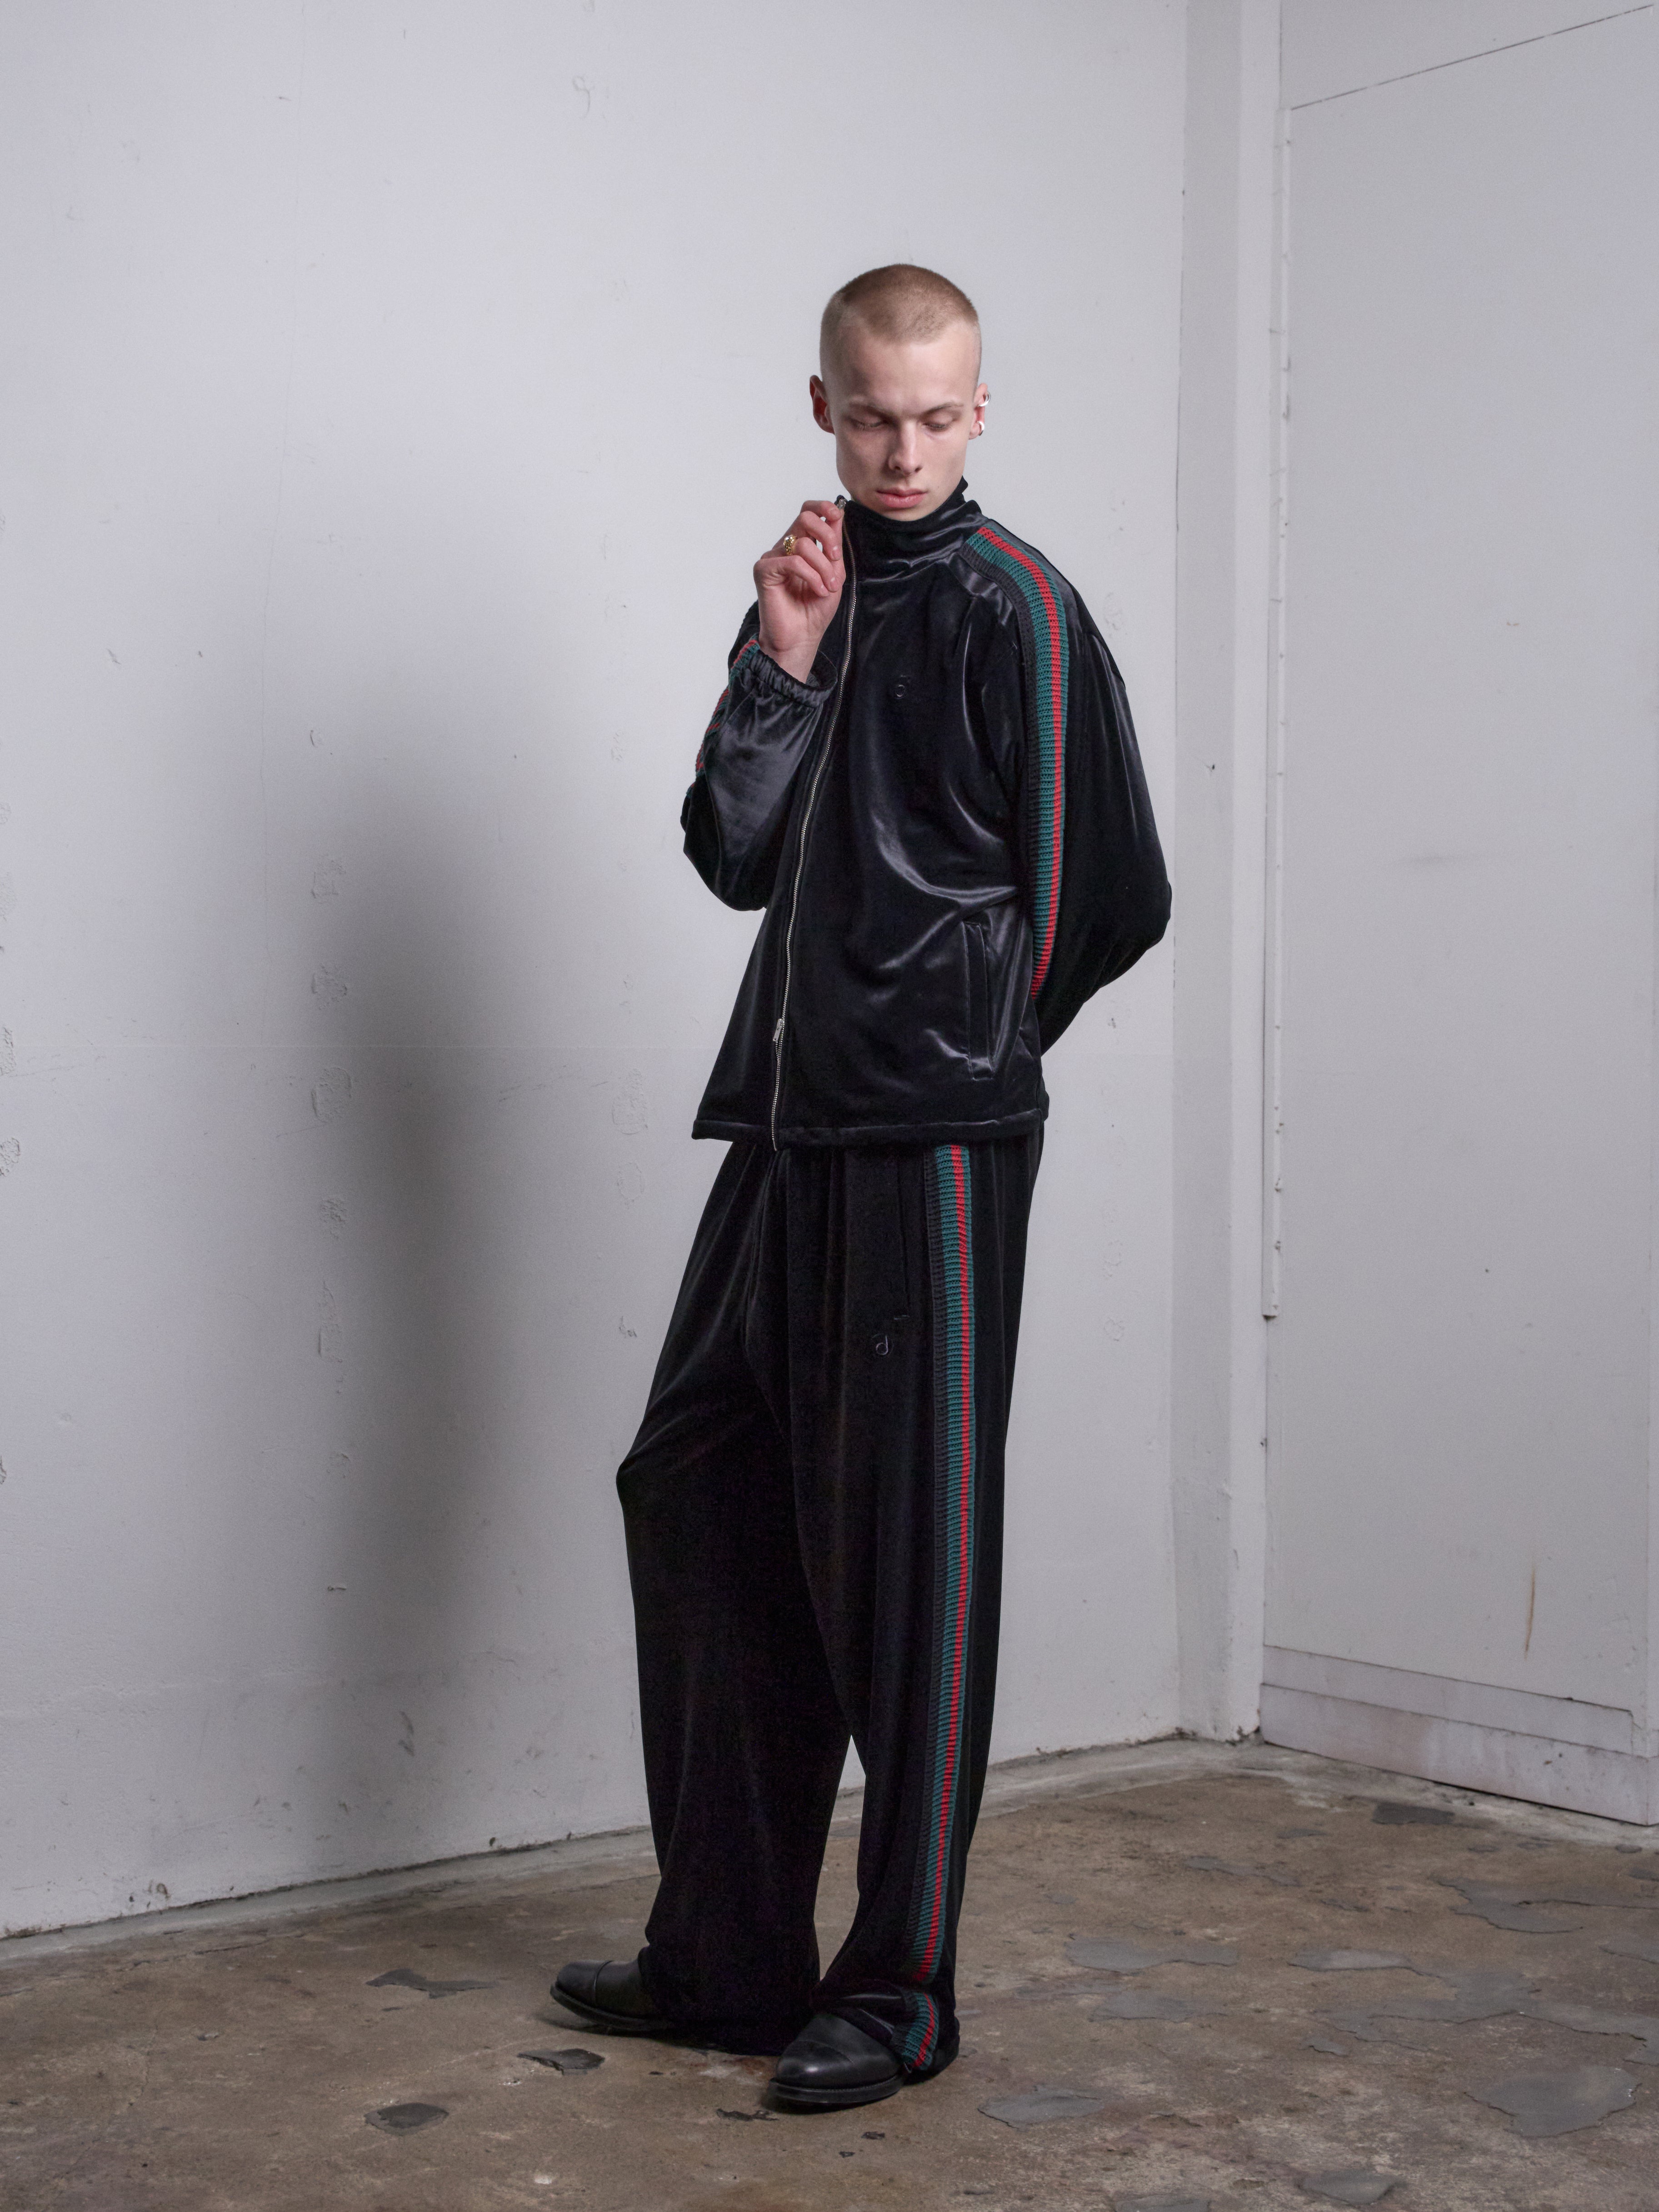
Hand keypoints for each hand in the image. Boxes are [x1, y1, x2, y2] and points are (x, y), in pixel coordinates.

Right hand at [754, 501, 843, 681]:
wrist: (801, 638)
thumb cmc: (815, 610)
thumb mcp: (834, 574)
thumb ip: (834, 546)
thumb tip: (838, 513)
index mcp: (801, 545)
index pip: (808, 512)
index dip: (823, 508)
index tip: (836, 516)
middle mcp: (785, 547)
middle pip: (804, 518)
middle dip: (827, 537)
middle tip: (835, 560)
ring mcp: (773, 558)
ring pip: (802, 543)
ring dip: (822, 567)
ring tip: (827, 588)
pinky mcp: (764, 571)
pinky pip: (792, 561)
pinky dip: (810, 575)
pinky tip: (817, 590)